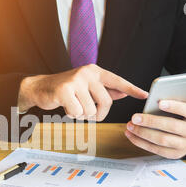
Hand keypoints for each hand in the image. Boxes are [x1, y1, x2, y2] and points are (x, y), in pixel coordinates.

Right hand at [18, 64, 147, 120]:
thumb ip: (104, 90)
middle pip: (105, 102)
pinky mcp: (64, 90)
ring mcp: (75, 80)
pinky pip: (77, 112)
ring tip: (72, 106)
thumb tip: (123, 93)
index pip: (118, 81)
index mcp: (95, 71)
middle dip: (98, 114)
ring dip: (81, 114)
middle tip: (87, 113)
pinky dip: (71, 115)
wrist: (40, 88)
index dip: (132, 89)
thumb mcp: (86, 88)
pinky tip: (64, 107)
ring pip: (90, 110)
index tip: (146, 95)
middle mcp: (87, 73)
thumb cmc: (66, 90)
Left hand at [125, 91, 185, 158]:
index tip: (160, 102)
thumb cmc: (184, 113)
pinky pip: (156, 149)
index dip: (176, 107)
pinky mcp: (175, 154)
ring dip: (143, 133)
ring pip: (162, 140)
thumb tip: (172, 90)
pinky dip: (141, 142)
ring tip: (130, 125)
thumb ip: (185, 95)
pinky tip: (131, 134)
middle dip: (152, 121)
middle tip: (135, 117)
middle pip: (173, 127)